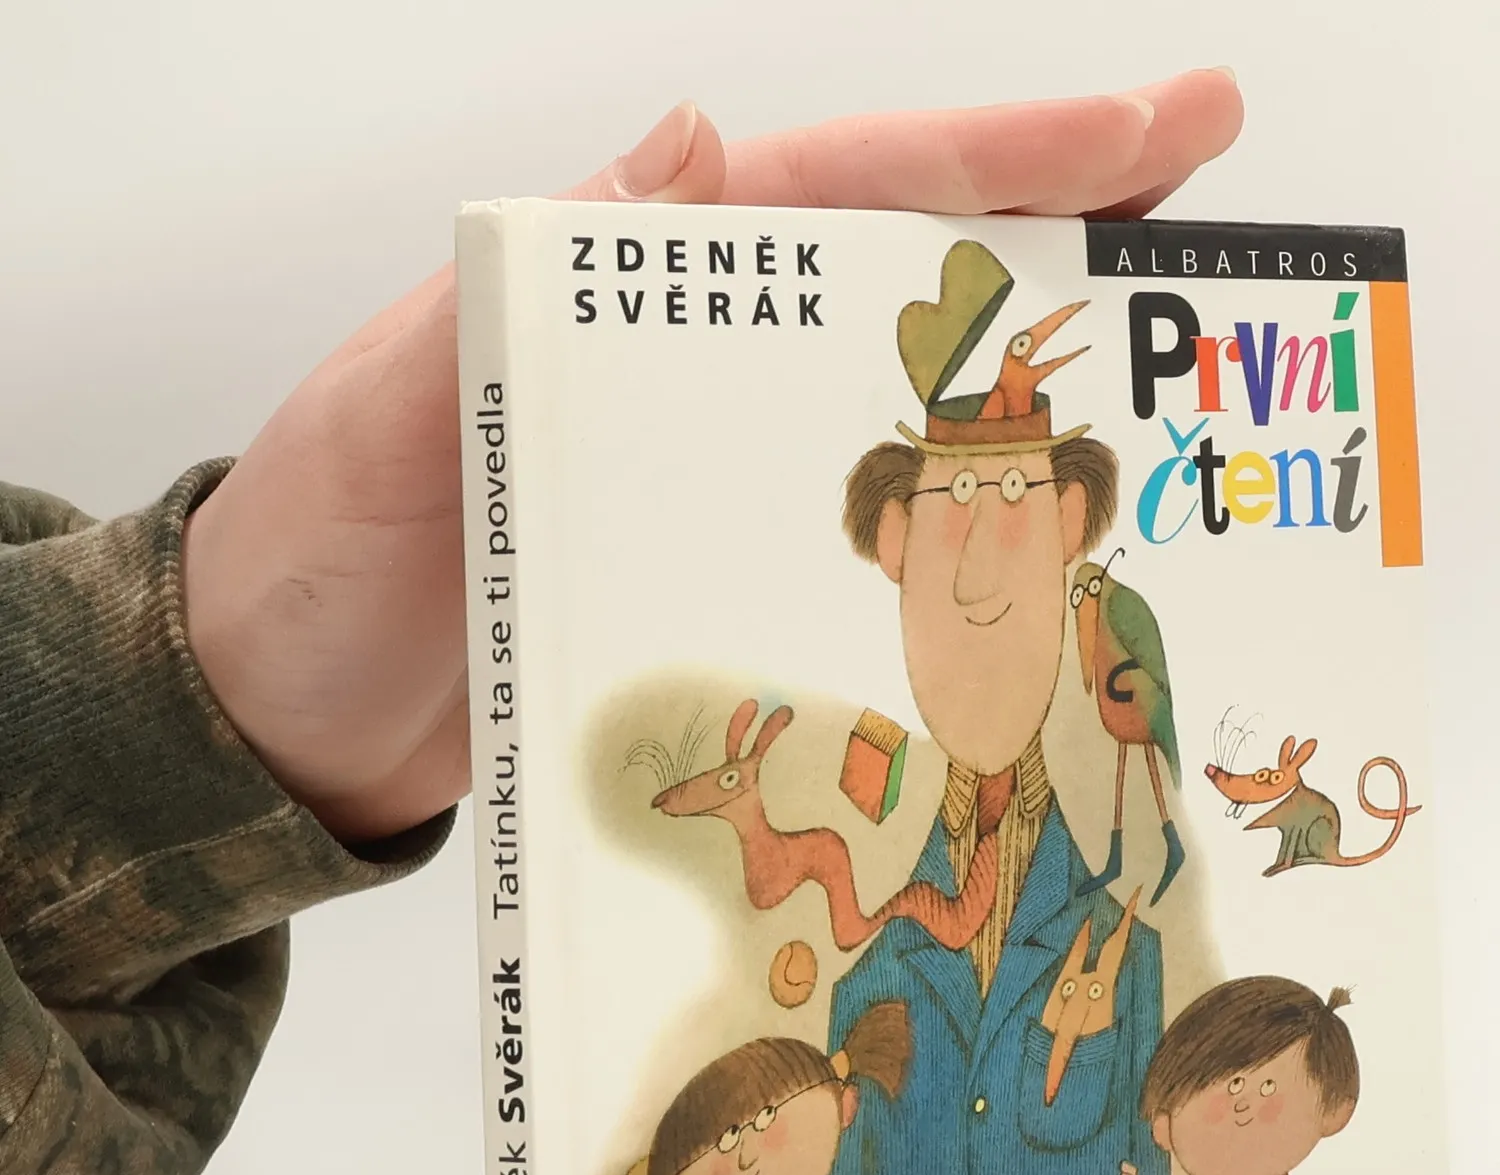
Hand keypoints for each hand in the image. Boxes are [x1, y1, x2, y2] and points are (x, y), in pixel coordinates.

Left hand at [178, 76, 1242, 842]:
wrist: (282, 723)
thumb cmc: (314, 564)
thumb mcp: (393, 405)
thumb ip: (527, 284)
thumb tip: (701, 150)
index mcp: (629, 291)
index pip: (846, 189)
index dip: (1008, 151)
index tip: (1158, 124)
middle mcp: (692, 367)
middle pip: (907, 275)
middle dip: (1066, 229)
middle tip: (1216, 216)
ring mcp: (713, 472)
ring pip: (904, 403)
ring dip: (1035, 380)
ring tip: (1173, 377)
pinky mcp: (717, 573)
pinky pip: (862, 533)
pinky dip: (956, 526)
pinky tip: (1039, 547)